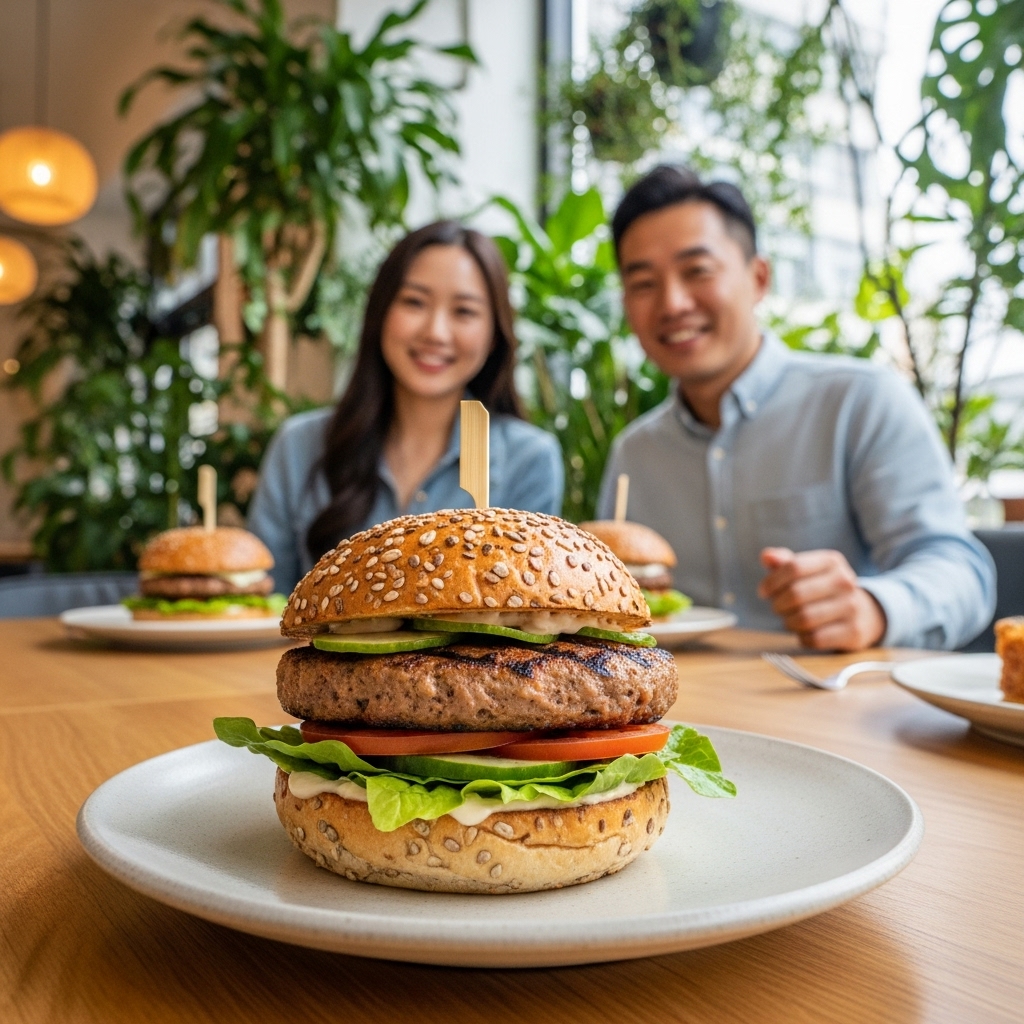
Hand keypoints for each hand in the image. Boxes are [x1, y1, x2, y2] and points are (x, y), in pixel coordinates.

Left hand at [757, 547, 886, 650]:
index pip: (794, 568)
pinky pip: (815, 639)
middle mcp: (845, 581)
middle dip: (778, 604)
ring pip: (804, 618)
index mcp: (831, 561)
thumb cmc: (822, 588)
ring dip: (789, 622)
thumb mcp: (807, 570)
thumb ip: (784, 562)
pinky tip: (806, 632)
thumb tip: (766, 556)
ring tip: (791, 620)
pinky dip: (803, 638)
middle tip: (778, 608)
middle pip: (796, 594)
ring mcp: (852, 606)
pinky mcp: (854, 631)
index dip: (772, 582)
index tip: (764, 592)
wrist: (864, 612)